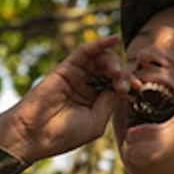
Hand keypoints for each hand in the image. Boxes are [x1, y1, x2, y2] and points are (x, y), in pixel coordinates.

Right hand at [0, 35, 132, 162]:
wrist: (35, 134)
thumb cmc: (64, 134)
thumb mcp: (97, 121)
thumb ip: (110, 101)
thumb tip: (123, 85)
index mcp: (96, 105)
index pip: (118, 88)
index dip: (130, 85)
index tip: (138, 89)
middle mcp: (88, 89)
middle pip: (111, 72)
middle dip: (122, 75)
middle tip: (124, 85)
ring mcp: (77, 78)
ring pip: (101, 61)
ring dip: (113, 63)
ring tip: (115, 72)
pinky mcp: (66, 68)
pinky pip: (85, 52)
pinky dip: (99, 44)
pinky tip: (114, 39)